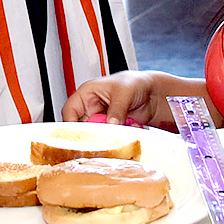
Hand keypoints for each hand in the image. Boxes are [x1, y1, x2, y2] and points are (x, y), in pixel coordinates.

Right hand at [63, 71, 201, 128]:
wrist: (153, 93)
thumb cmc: (134, 83)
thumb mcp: (123, 92)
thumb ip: (116, 109)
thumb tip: (110, 124)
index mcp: (87, 94)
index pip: (70, 111)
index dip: (70, 124)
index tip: (78, 136)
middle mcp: (92, 109)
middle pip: (81, 127)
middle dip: (92, 134)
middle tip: (101, 139)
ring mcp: (103, 121)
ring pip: (96, 136)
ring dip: (107, 138)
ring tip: (119, 133)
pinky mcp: (113, 130)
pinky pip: (110, 140)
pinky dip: (117, 140)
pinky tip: (127, 134)